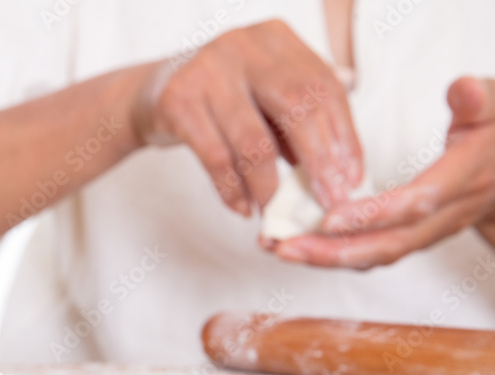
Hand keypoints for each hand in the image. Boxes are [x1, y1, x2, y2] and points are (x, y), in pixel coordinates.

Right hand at [134, 20, 362, 216]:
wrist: (149, 93)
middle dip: (318, 162)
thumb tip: (338, 172)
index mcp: (275, 38)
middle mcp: (243, 45)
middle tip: (327, 200)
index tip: (352, 178)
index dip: (344, 136)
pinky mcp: (176, 102)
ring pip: (253, 141)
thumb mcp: (261, 95)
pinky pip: (215, 158)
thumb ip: (296, 120)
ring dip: (269, 186)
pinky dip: (232, 190)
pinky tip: (242, 207)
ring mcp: (207, 71)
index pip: (323, 87)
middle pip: (297, 108)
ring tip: (274, 210)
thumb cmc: (219, 100)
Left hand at [274, 77, 494, 268]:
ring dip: (326, 258)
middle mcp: (446, 216)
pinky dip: (335, 254)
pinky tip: (298, 247)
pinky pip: (373, 253)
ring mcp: (429, 233)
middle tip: (285, 248)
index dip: (373, 215)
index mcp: (464, 181)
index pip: (416, 204)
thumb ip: (477, 98)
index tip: (329, 219)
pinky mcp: (412, 237)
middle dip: (334, 252)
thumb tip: (460, 88)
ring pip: (377, 256)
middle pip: (389, 245)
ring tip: (280, 250)